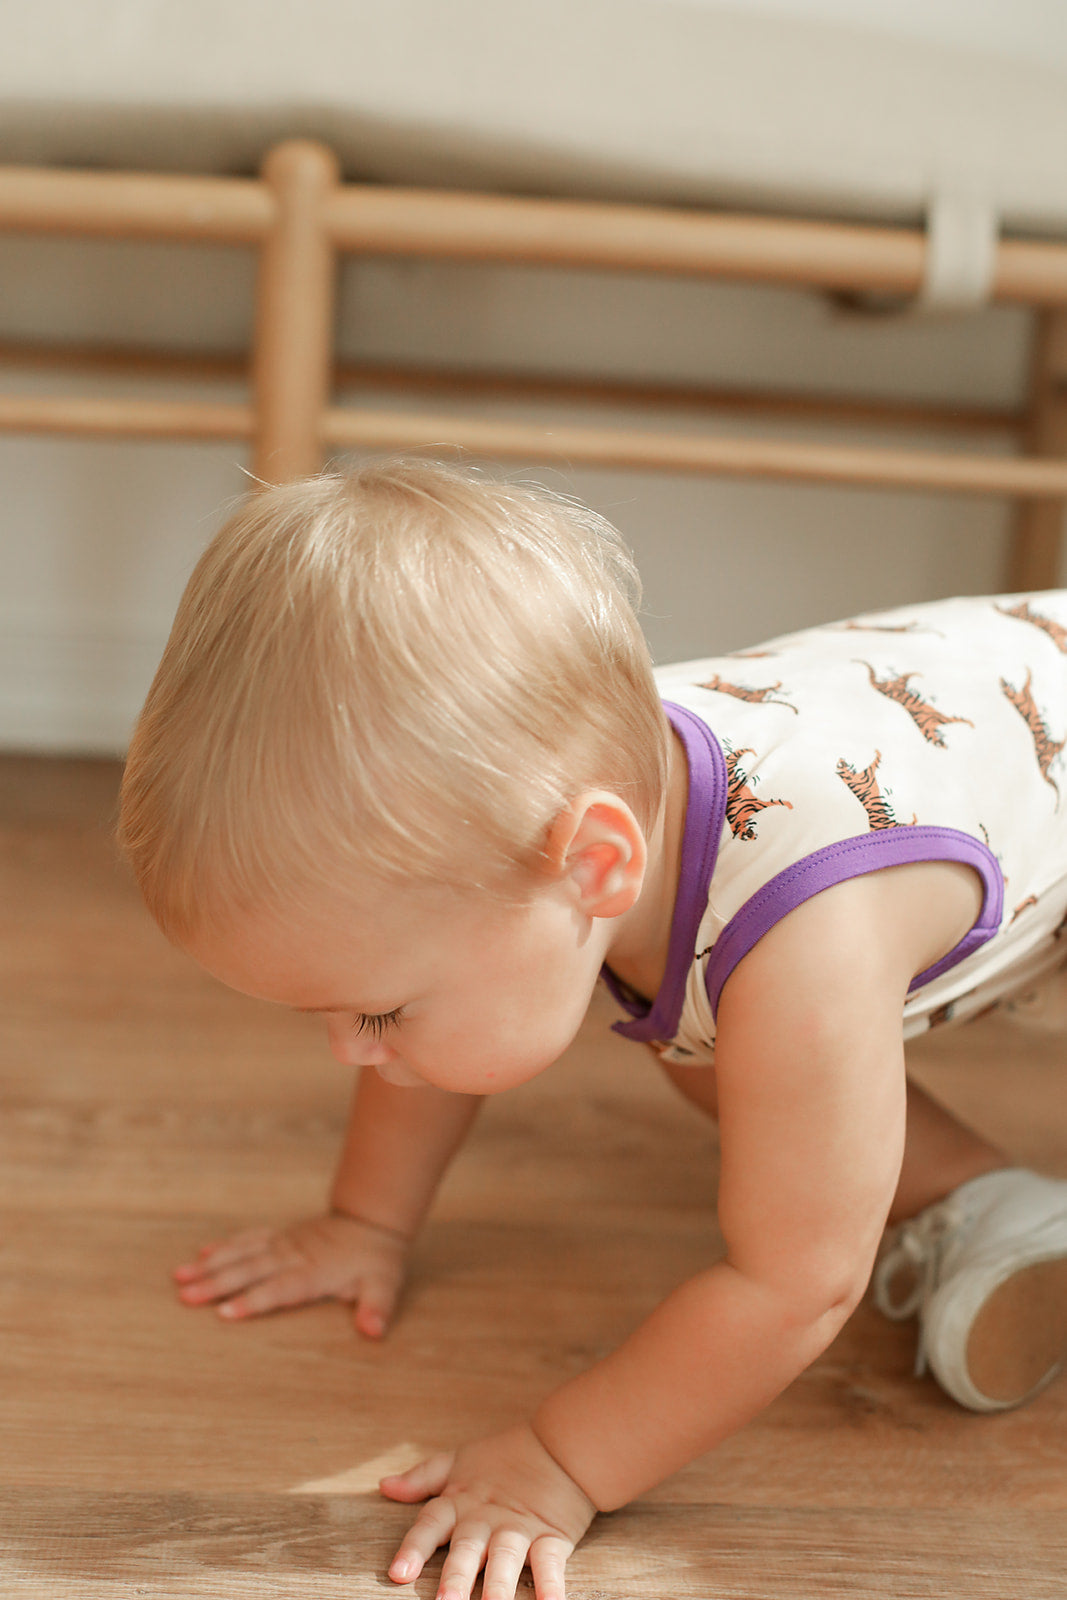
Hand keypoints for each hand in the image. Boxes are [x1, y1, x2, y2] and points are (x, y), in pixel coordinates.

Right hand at [172, 1211, 408, 1337]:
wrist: (372, 1219)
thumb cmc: (377, 1259)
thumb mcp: (385, 1285)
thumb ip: (377, 1307)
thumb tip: (373, 1331)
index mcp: (314, 1272)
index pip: (279, 1289)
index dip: (253, 1301)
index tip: (224, 1312)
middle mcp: (292, 1256)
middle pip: (249, 1271)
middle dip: (216, 1284)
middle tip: (185, 1296)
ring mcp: (283, 1243)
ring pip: (241, 1253)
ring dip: (210, 1265)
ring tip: (180, 1276)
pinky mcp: (279, 1236)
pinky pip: (248, 1238)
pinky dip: (225, 1245)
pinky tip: (201, 1253)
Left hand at [380, 1425, 595, 1599]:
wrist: (559, 1444)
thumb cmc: (504, 1457)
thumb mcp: (458, 1462)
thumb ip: (422, 1478)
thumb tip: (384, 1485)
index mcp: (461, 1502)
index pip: (431, 1524)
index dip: (414, 1548)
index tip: (398, 1573)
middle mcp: (486, 1519)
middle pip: (467, 1550)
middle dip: (456, 1578)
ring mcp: (518, 1529)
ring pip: (505, 1560)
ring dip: (497, 1588)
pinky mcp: (551, 1538)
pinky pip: (549, 1564)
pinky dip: (550, 1586)